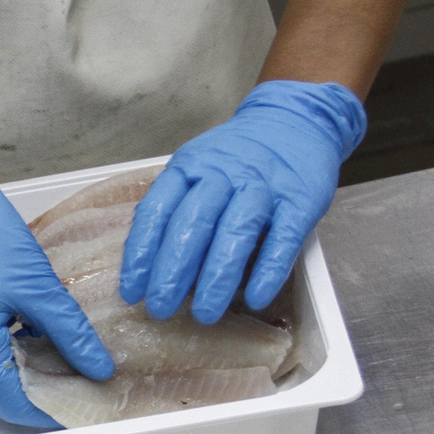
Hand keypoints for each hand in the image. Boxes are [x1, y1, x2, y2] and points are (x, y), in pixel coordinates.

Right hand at [0, 128, 113, 427]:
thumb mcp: (38, 284)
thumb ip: (70, 333)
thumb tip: (97, 368)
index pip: (9, 399)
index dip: (44, 411)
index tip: (73, 411)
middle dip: (27, 395)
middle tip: (66, 387)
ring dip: (9, 372)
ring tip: (45, 355)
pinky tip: (12, 331)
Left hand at [119, 81, 366, 323]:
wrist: (296, 120)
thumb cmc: (236, 159)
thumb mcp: (197, 170)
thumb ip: (175, 208)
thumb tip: (148, 267)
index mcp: (190, 168)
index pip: (158, 211)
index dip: (142, 253)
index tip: (132, 291)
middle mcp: (225, 174)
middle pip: (193, 223)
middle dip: (173, 270)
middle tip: (160, 308)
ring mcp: (264, 187)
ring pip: (236, 232)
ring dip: (217, 277)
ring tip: (204, 313)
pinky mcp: (301, 201)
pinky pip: (283, 238)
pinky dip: (268, 269)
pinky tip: (255, 298)